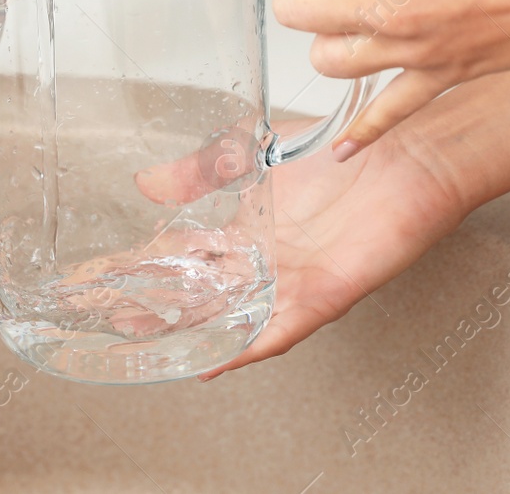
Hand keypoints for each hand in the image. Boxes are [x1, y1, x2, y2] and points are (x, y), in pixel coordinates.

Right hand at [135, 117, 473, 377]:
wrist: (406, 154)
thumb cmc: (342, 149)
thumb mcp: (253, 148)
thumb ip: (201, 167)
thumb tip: (147, 183)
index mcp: (249, 227)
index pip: (186, 251)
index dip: (145, 262)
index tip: (103, 270)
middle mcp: (267, 260)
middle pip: (201, 291)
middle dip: (155, 305)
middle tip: (109, 315)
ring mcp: (293, 281)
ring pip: (230, 316)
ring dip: (189, 329)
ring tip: (143, 338)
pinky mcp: (323, 296)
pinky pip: (279, 330)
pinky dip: (245, 347)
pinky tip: (213, 360)